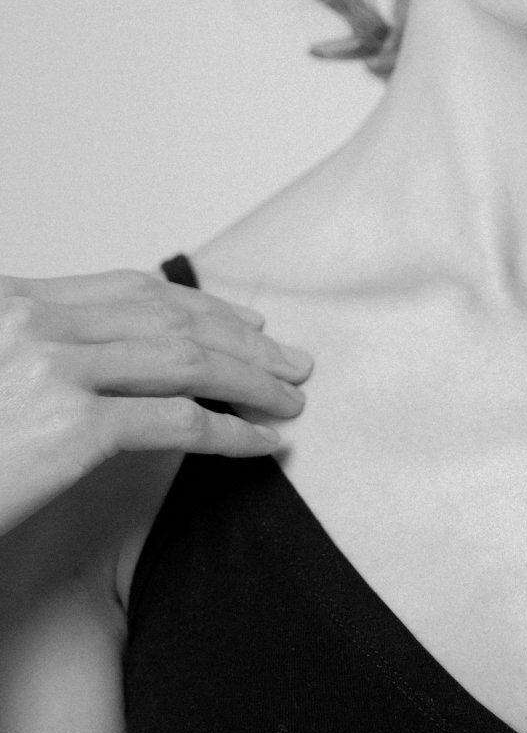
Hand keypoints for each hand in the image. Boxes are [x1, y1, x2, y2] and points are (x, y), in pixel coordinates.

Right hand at [0, 267, 311, 536]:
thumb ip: (36, 350)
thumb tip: (109, 356)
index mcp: (12, 302)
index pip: (130, 289)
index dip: (199, 305)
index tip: (247, 323)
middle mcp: (33, 323)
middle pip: (170, 319)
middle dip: (243, 339)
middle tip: (293, 360)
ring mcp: (53, 372)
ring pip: (188, 362)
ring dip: (253, 380)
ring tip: (292, 399)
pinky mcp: (71, 431)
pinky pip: (179, 424)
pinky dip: (234, 433)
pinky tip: (265, 444)